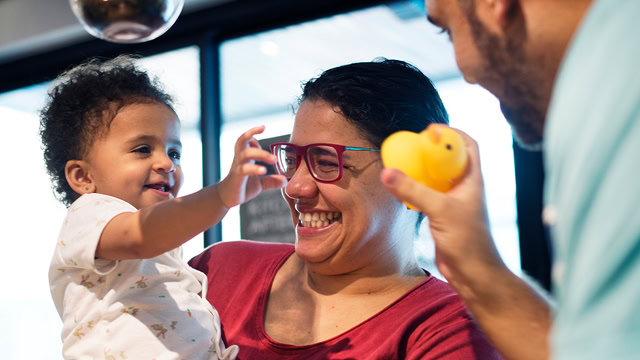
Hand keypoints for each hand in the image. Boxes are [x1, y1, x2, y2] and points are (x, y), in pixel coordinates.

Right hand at [217, 125, 286, 208]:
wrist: (226, 198)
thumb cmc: (241, 187)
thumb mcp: (260, 183)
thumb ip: (272, 180)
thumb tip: (285, 180)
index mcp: (244, 157)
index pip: (245, 139)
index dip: (252, 133)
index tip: (263, 130)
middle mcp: (239, 159)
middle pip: (242, 140)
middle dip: (252, 134)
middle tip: (266, 134)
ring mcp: (237, 167)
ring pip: (245, 153)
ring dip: (260, 153)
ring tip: (273, 160)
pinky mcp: (236, 178)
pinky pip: (244, 169)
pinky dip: (254, 168)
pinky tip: (263, 170)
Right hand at [380, 128, 504, 292]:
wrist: (473, 274)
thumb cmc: (468, 241)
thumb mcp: (440, 210)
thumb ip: (413, 191)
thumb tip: (387, 172)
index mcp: (473, 180)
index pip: (468, 146)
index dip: (452, 134)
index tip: (430, 130)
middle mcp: (464, 188)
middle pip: (449, 160)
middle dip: (432, 150)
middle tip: (412, 145)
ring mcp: (454, 203)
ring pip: (437, 178)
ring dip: (422, 171)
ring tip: (404, 164)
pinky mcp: (443, 217)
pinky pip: (427, 196)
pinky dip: (415, 190)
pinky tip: (402, 191)